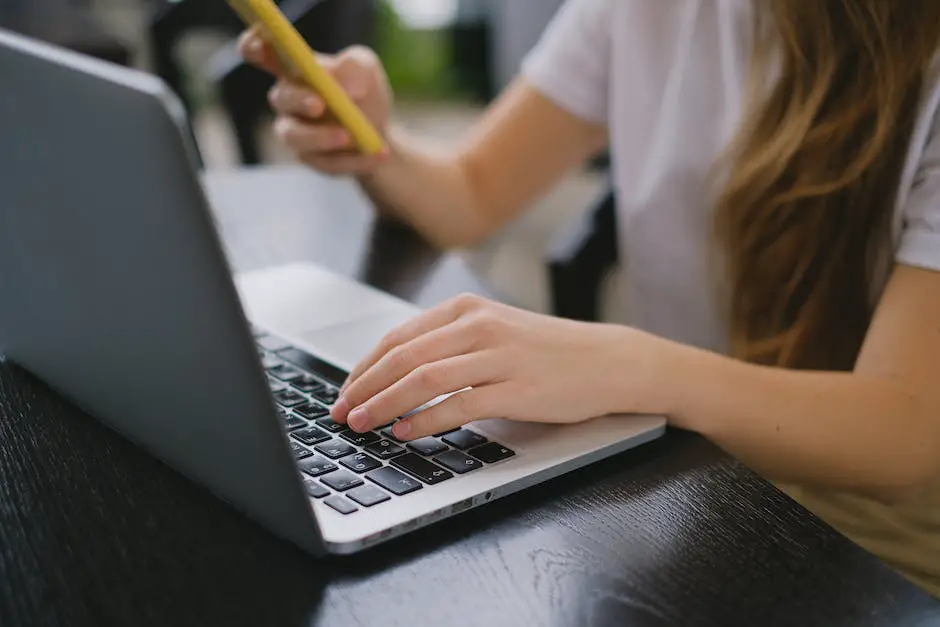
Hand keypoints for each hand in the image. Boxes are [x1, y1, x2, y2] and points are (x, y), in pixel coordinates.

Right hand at [238, 29, 391, 175]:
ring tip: (351, 136)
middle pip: (280, 97)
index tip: (260, 46)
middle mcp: (286, 98)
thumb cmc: (363, 91)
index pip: (259, 51)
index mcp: (292, 67)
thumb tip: (346, 86)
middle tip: (319, 105)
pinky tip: (378, 153)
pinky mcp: (310, 158)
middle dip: (299, 100)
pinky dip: (353, 159)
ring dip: (322, 137)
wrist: (379, 132)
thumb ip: (355, 66)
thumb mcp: (367, 70)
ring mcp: (294, 130)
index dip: (253, 46)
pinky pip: (324, 162)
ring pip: (294, 136)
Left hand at [330, 294, 658, 439]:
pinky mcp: (516, 389)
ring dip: (385, 405)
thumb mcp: (494, 331)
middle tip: (341, 412)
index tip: (344, 391)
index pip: (398, 337)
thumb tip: (395, 374)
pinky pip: (458, 405)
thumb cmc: (547, 351)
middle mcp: (478, 326)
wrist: (608, 360)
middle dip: (364, 388)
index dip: (364, 367)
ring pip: (423, 379)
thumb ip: (449, 344)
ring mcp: (498, 356)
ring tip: (363, 424)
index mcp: (467, 309)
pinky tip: (406, 433)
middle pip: (403, 357)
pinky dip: (426, 421)